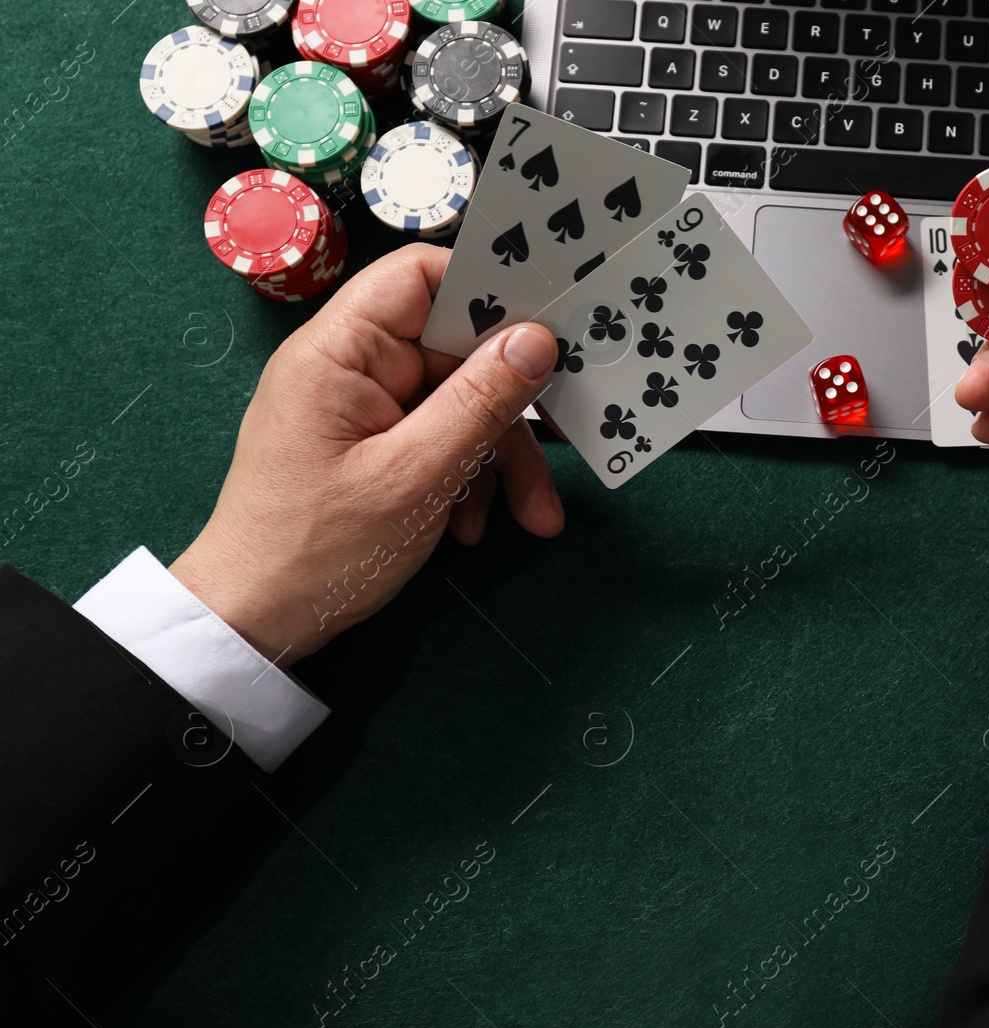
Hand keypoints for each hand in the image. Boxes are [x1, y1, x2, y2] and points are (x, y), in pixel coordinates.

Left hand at [169, 245, 562, 666]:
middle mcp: (350, 367)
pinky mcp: (373, 447)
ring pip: (459, 403)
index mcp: (339, 351)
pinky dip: (469, 479)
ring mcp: (363, 409)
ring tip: (530, 514)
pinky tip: (472, 526)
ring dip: (500, 459)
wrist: (255, 624)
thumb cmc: (317, 549)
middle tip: (567, 444)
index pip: (421, 277)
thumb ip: (480, 403)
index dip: (488, 292)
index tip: (548, 330)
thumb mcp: (415, 477)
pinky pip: (441, 440)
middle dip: (511, 409)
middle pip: (457, 352)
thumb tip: (537, 340)